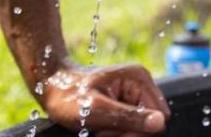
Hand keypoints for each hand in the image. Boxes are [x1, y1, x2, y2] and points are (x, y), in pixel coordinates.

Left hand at [41, 61, 169, 136]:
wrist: (50, 88)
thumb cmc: (68, 96)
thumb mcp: (97, 111)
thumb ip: (129, 117)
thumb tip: (160, 123)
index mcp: (139, 79)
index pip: (159, 115)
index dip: (140, 130)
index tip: (114, 131)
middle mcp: (140, 83)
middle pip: (149, 121)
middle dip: (126, 131)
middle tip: (102, 129)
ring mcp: (132, 92)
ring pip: (138, 125)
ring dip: (119, 132)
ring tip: (99, 127)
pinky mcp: (124, 101)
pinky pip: (129, 123)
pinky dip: (114, 129)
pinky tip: (100, 125)